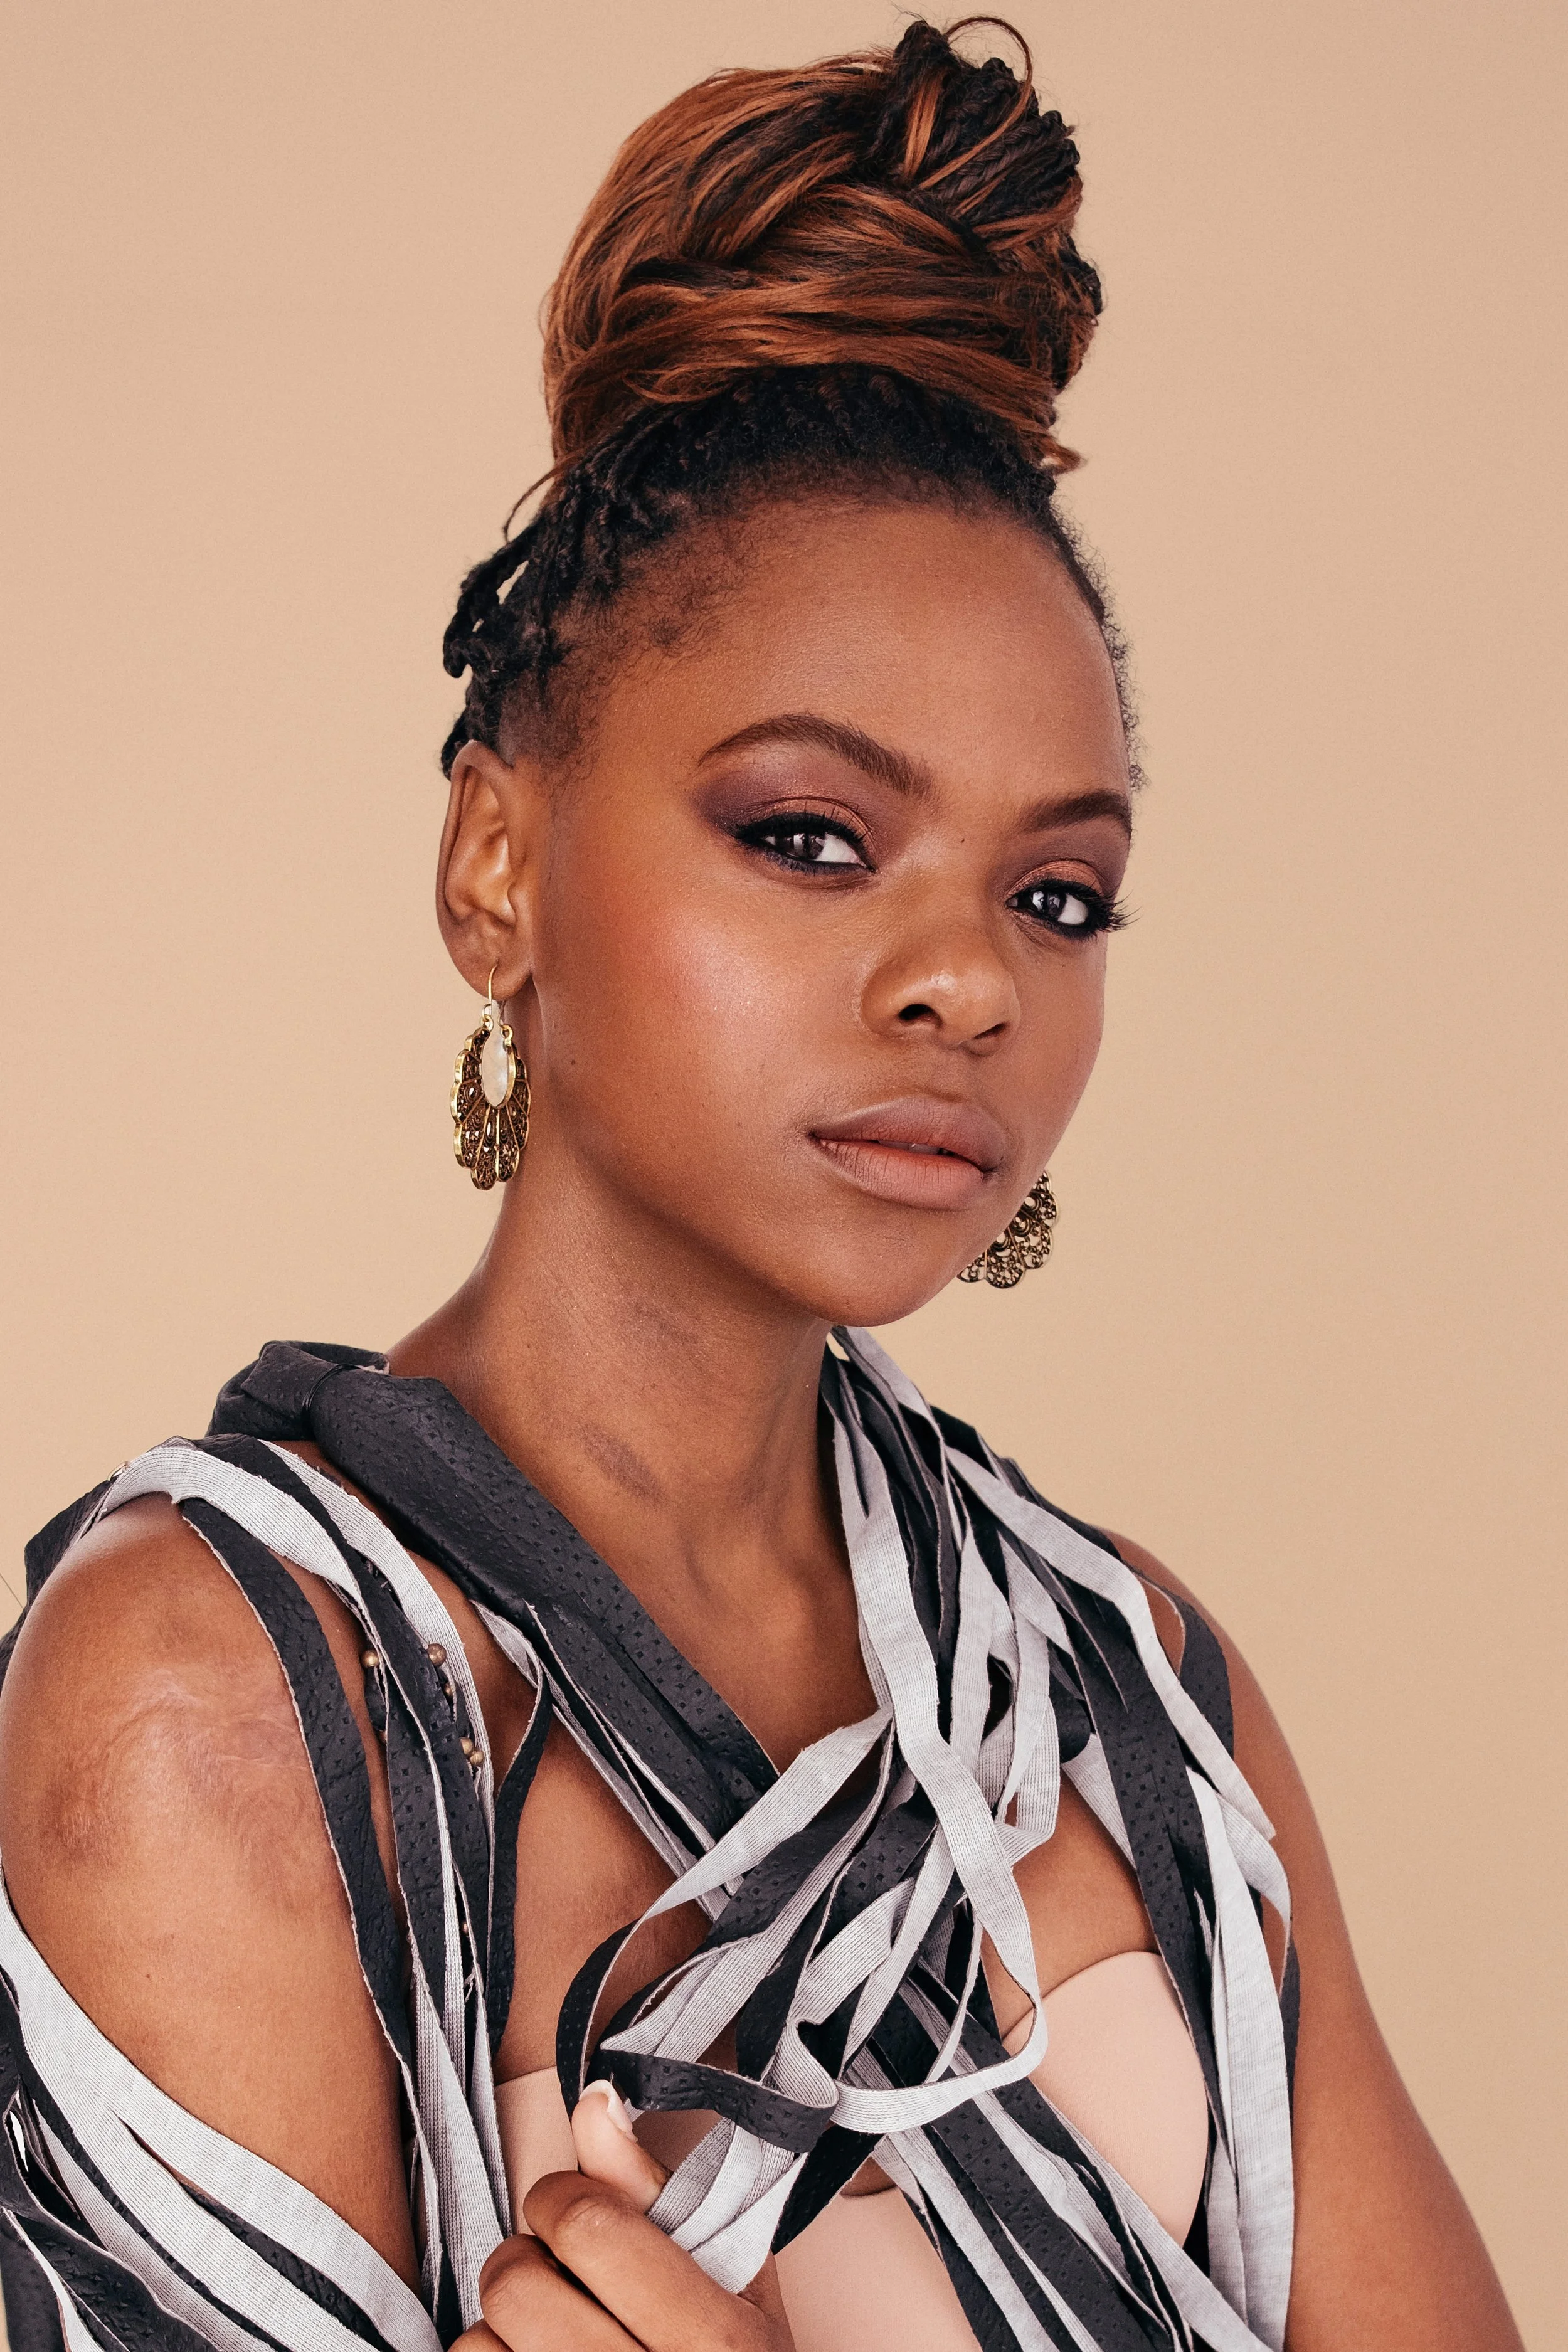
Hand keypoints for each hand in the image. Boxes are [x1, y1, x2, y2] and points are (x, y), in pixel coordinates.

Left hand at [452, 2082, 795, 2349]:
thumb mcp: (733, 2279)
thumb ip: (657, 2190)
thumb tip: (593, 2103)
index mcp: (713, 2341)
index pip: (588, 2226)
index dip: (561, 2196)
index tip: (572, 2206)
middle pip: (517, 2285)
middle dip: (527, 2259)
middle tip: (559, 2272)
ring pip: (477, 2346)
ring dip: (503, 2328)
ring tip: (550, 2330)